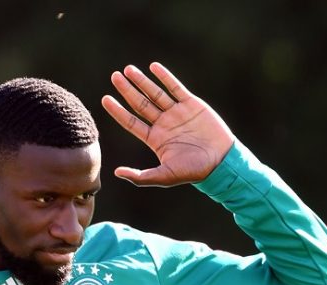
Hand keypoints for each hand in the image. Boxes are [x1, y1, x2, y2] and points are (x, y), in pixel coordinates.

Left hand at [101, 63, 234, 186]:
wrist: (221, 162)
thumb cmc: (193, 171)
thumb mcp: (164, 176)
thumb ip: (140, 176)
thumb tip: (116, 173)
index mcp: (155, 139)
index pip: (131, 122)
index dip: (118, 110)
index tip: (105, 98)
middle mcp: (163, 124)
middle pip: (140, 104)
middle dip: (127, 90)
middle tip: (114, 76)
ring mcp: (177, 113)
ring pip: (155, 93)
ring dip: (142, 81)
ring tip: (128, 69)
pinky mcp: (192, 105)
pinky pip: (175, 88)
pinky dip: (165, 77)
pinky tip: (153, 67)